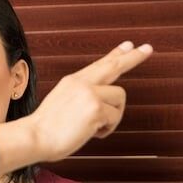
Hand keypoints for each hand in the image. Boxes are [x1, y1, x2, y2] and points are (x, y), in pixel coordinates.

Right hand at [0, 41, 152, 174]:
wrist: (34, 137)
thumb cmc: (47, 129)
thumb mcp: (64, 104)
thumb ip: (83, 98)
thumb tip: (104, 105)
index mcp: (73, 81)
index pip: (99, 64)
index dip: (115, 54)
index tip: (128, 45)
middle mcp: (82, 82)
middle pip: (114, 65)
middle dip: (133, 57)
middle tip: (148, 48)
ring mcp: (89, 93)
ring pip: (119, 98)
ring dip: (113, 116)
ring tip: (96, 127)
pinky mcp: (96, 108)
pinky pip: (115, 117)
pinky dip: (108, 128)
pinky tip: (93, 133)